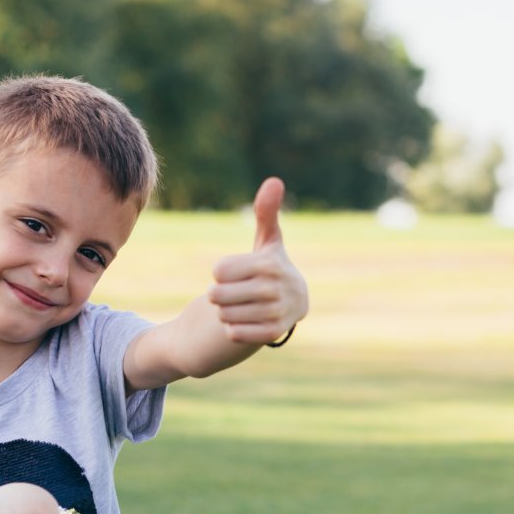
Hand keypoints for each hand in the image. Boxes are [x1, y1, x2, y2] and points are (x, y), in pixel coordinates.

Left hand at [208, 177, 307, 344]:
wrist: (295, 304)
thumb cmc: (272, 267)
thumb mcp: (269, 241)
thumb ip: (266, 213)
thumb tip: (274, 181)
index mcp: (269, 264)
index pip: (218, 271)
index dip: (222, 272)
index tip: (237, 274)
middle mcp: (274, 288)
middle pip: (218, 294)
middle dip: (220, 295)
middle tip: (236, 293)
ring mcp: (276, 312)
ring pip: (224, 315)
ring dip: (226, 312)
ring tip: (242, 306)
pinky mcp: (274, 333)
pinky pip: (235, 333)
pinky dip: (234, 329)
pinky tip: (246, 321)